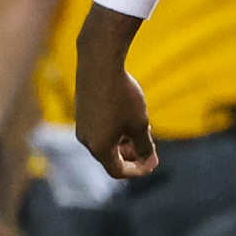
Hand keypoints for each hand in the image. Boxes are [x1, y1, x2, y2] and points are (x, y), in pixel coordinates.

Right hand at [75, 57, 158, 178]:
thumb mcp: (140, 124)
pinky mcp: (81, 111)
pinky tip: (128, 115)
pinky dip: (114, 130)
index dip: (138, 170)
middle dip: (132, 156)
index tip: (153, 163)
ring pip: (104, 143)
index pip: (119, 171)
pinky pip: (98, 129)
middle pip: (110, 158)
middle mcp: (86, 140)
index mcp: (100, 148)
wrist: (100, 63)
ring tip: (141, 129)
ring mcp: (81, 125)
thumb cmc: (122, 96)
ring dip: (124, 142)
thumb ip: (145, 146)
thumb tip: (149, 160)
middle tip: (150, 148)